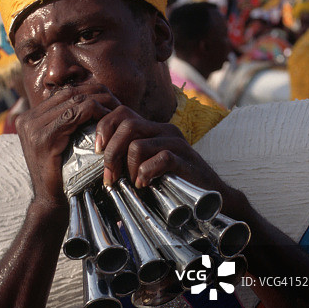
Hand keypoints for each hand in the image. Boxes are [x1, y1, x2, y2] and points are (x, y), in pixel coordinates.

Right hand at [15, 82, 119, 205]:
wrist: (51, 202)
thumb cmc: (62, 173)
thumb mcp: (60, 142)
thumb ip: (66, 122)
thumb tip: (90, 99)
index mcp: (29, 118)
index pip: (63, 93)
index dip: (88, 91)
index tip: (109, 99)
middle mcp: (27, 119)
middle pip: (68, 93)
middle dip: (96, 94)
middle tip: (117, 102)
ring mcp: (32, 127)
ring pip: (73, 100)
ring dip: (99, 102)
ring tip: (116, 110)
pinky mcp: (43, 138)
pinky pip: (74, 114)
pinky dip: (95, 113)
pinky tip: (108, 119)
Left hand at [95, 107, 246, 217]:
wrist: (211, 195)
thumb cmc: (174, 182)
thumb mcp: (148, 164)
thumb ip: (129, 157)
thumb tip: (99, 164)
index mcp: (154, 128)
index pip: (122, 112)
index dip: (104, 128)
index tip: (96, 151)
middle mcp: (165, 130)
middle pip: (127, 124)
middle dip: (111, 152)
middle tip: (109, 175)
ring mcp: (176, 143)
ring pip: (138, 144)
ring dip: (127, 167)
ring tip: (130, 183)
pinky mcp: (186, 159)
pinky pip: (160, 158)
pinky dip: (146, 173)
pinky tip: (145, 184)